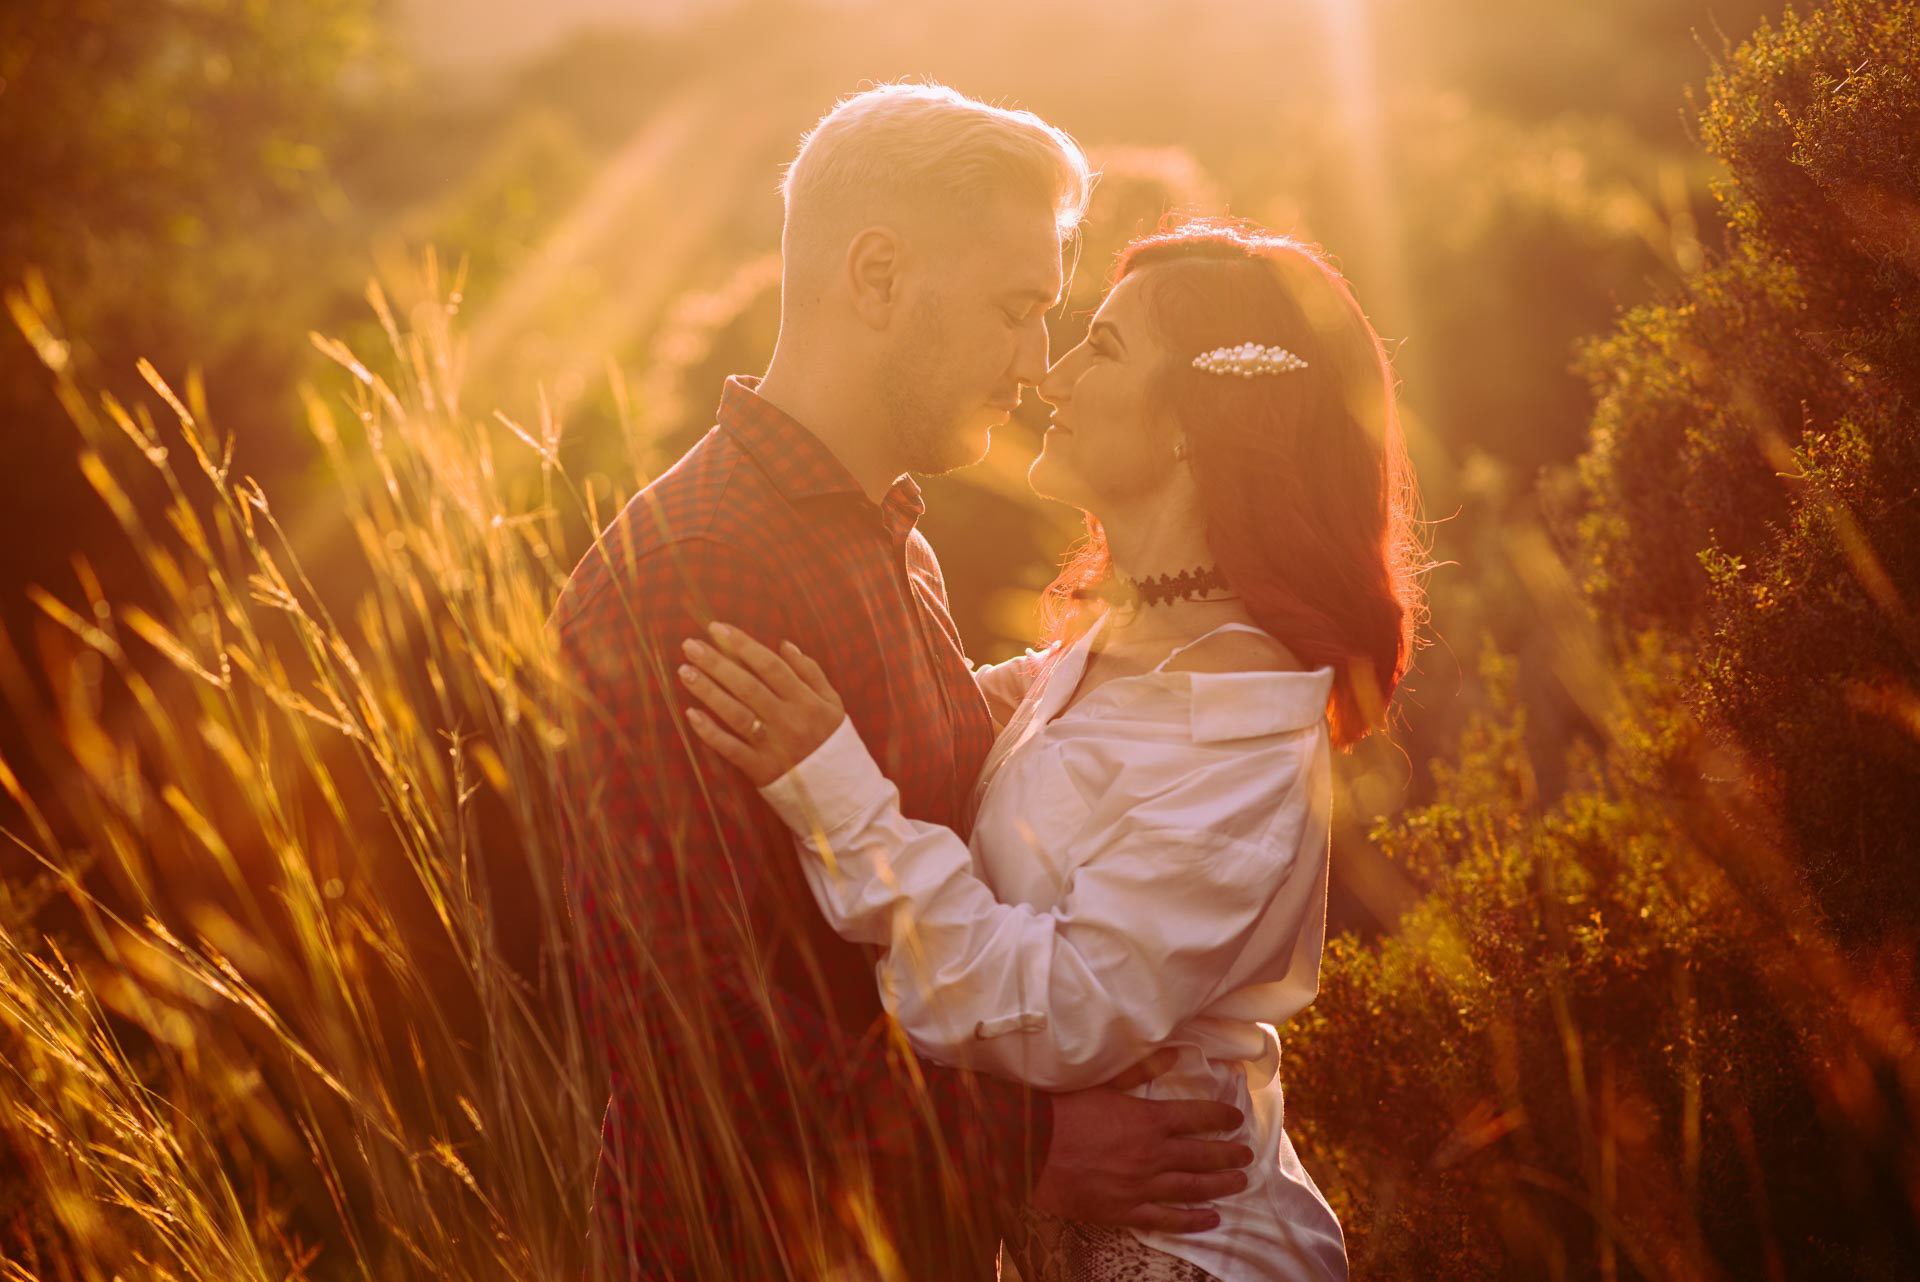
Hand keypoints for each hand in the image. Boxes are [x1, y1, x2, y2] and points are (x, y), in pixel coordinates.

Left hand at [679, 622, 845, 786]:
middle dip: (717, 663)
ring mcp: (773, 746)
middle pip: (748, 686)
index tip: (717, 628)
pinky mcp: (760, 769)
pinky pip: (731, 749)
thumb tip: (784, 644)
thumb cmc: (830, 740)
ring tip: (685, 671)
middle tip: (690, 645)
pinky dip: (710, 732)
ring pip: (736, 714)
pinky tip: (691, 714)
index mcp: (806, 701)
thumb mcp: (832, 703)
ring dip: (709, 692)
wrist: (838, 791)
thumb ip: (810, 672)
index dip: (742, 645)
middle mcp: (788, 720)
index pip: (770, 666)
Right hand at [1033, 1069, 1252, 1234]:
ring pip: (1192, 1188)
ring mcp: (1140, 1186)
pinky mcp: (1123, 1210)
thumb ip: (1143, 1069)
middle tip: (1245, 1155)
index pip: (1197, 1117)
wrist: (1029, 1147)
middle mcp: (1151, 1155)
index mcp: (1148, 1120)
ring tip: (1238, 1183)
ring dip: (1220, 1186)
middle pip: (1202, 1155)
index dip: (1220, 1116)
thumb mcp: (1104, 1082)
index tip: (1235, 1118)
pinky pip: (1166, 1219)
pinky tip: (1210, 1219)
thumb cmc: (1063, 1110)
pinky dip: (1192, 1220)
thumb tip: (1177, 1053)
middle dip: (1228, 1154)